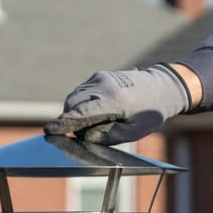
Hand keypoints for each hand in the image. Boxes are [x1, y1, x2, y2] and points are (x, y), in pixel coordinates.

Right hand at [44, 64, 189, 144]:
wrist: (162, 87)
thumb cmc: (150, 112)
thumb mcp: (135, 131)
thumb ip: (109, 135)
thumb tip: (86, 136)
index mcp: (112, 99)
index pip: (81, 112)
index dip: (64, 123)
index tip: (49, 130)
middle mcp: (103, 84)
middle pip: (73, 103)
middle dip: (70, 120)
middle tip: (77, 134)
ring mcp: (100, 77)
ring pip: (75, 96)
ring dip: (75, 111)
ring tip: (91, 124)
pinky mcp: (99, 76)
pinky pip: (81, 91)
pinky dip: (81, 103)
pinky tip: (93, 113)